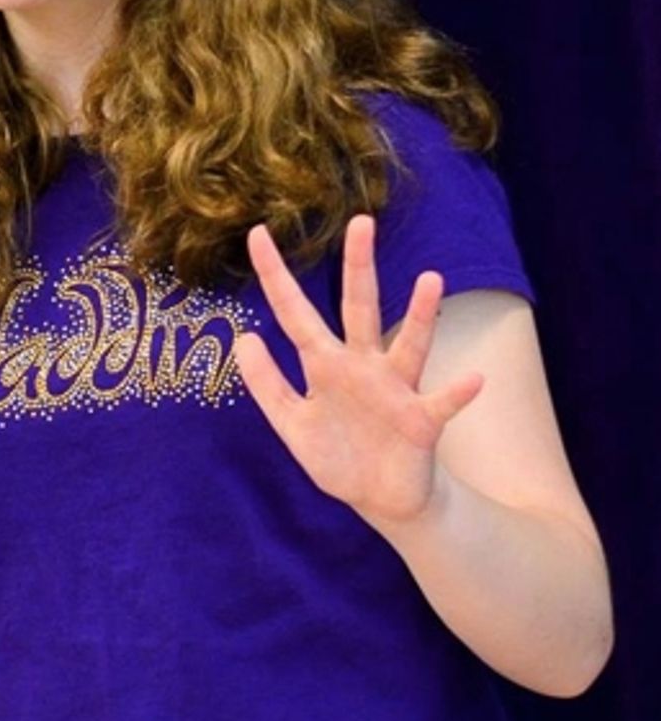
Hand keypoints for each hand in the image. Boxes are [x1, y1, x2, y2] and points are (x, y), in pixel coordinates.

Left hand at [232, 214, 483, 529]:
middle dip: (359, 267)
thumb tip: (245, 338)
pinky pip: (443, 403)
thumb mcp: (290, 423)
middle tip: (361, 221)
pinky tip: (474, 379)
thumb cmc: (337, 455)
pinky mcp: (422, 422)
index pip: (295, 313)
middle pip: (359, 308)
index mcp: (325, 365)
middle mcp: (362, 366)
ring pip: (409, 345)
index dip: (275, 277)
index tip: (257, 233)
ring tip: (430, 279)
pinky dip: (458, 392)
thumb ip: (266, 384)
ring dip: (421, 316)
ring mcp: (396, 390)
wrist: (380, 499)